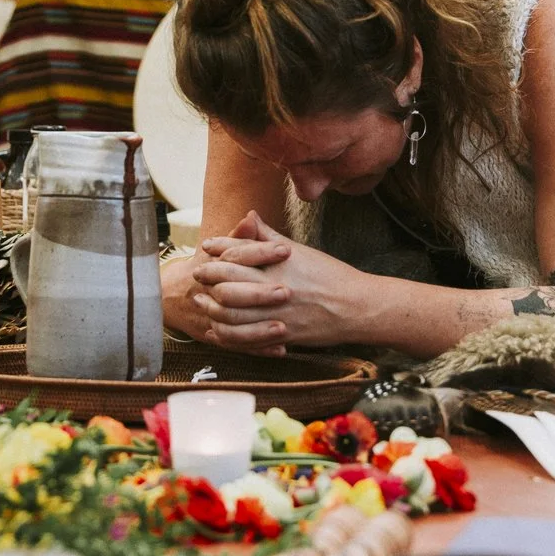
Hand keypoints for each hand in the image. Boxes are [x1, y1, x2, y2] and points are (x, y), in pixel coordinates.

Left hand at [174, 213, 374, 350]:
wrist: (357, 307)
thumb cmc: (331, 275)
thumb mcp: (301, 251)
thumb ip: (269, 237)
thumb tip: (249, 216)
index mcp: (279, 263)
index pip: (237, 253)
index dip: (217, 249)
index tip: (206, 247)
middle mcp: (274, 287)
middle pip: (227, 282)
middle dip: (208, 277)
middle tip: (197, 273)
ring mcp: (276, 314)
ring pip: (231, 314)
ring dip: (211, 308)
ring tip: (202, 301)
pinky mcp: (280, 336)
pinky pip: (245, 339)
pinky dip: (226, 335)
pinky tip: (217, 330)